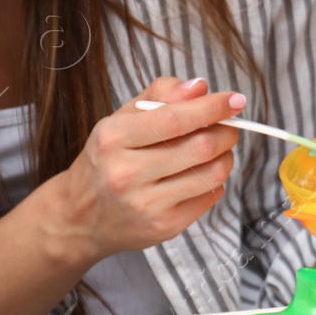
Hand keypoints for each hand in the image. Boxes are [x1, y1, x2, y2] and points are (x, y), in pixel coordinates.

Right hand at [45, 77, 244, 266]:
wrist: (80, 217)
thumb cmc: (107, 160)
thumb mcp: (120, 120)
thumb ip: (160, 97)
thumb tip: (200, 87)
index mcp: (113, 138)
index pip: (175, 119)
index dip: (213, 107)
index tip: (236, 100)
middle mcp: (126, 173)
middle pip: (201, 146)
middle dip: (226, 132)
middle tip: (228, 128)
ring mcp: (146, 204)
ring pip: (212, 174)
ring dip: (225, 157)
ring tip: (215, 151)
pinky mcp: (165, 227)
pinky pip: (210, 197)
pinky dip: (215, 182)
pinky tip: (199, 176)